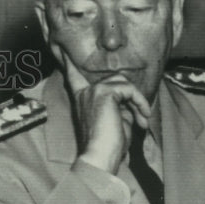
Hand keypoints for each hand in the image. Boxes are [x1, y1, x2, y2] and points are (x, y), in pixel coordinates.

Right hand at [63, 54, 151, 174]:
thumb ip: (118, 103)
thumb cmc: (108, 144)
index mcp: (81, 99)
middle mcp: (84, 92)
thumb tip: (131, 95)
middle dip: (133, 96)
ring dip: (138, 101)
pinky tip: (142, 117)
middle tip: (142, 116)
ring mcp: (92, 91)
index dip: (69, 62)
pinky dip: (140, 103)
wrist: (101, 155)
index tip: (62, 48)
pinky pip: (130, 89)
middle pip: (114, 79)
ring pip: (124, 83)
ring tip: (143, 119)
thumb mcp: (114, 119)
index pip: (73, 75)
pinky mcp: (104, 92)